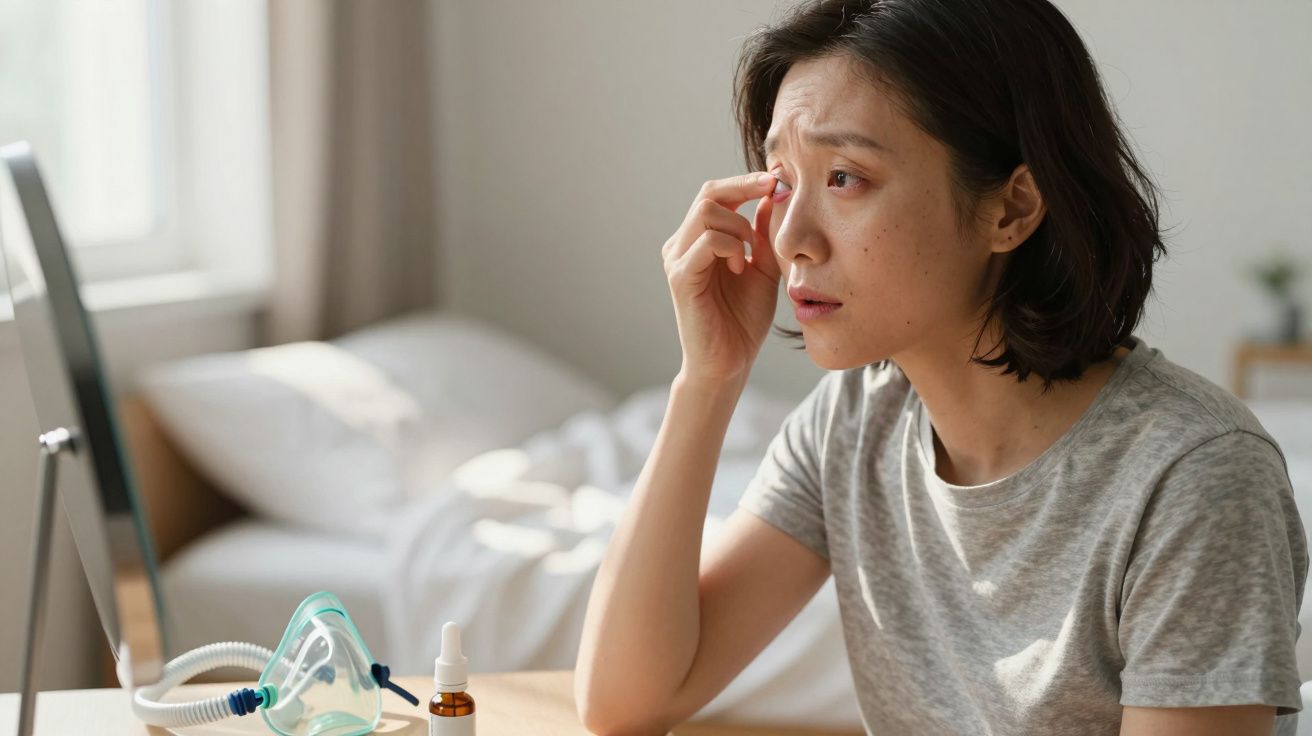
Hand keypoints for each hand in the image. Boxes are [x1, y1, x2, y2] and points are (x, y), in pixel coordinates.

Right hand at [661, 172, 780, 384]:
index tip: (775, 179)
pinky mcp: (680, 277)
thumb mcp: (764, 267)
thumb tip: (772, 196)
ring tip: (750, 255)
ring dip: (738, 227)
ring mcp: (677, 259)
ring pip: (706, 212)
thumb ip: (764, 234)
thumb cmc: (743, 320)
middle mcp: (682, 244)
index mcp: (699, 239)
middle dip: (743, 188)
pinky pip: (706, 242)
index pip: (715, 193)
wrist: (729, 362)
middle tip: (772, 192)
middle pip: (708, 193)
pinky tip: (741, 267)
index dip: (744, 181)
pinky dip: (730, 246)